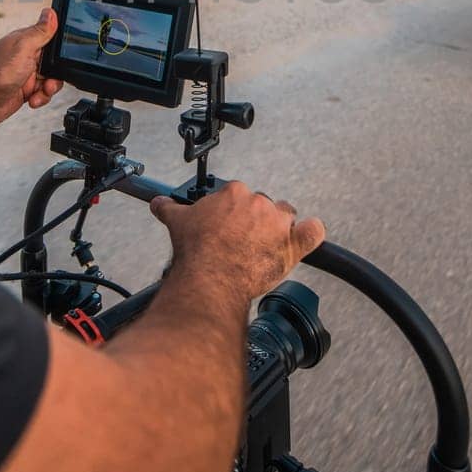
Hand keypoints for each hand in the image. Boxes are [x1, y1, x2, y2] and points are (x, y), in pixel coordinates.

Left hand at [0, 7, 63, 126]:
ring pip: (50, 79)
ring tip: (39, 92)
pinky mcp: (25, 89)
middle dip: (55, 75)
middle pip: (54, 63)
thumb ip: (40, 32)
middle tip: (48, 81)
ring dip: (48, 89)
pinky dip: (40, 98)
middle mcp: (26, 56)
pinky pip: (43, 93)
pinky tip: (32, 99)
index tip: (60, 61)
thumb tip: (51, 12)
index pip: (50, 40)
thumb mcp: (23, 48)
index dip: (58, 52)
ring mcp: (26, 73)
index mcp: (25, 42)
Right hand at [151, 181, 325, 299]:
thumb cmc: (198, 252)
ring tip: (265, 246)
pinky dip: (311, 233)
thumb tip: (159, 203)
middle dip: (254, 221)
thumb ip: (169, 208)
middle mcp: (259, 203)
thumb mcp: (178, 222)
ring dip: (279, 228)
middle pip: (263, 206)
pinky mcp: (292, 245)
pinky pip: (313, 232)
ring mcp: (278, 223)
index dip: (233, 212)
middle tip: (240, 241)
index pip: (239, 196)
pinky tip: (306, 236)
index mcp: (234, 193)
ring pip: (286, 217)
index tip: (226, 225)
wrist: (211, 278)